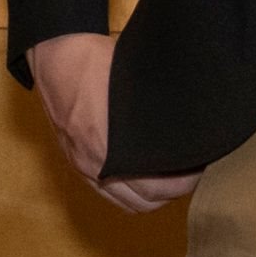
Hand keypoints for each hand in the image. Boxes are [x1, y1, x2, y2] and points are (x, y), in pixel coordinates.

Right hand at [29, 29, 197, 211]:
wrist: (55, 53)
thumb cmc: (96, 61)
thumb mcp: (135, 82)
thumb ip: (158, 111)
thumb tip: (190, 124)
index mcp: (110, 148)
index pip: (157, 188)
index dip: (185, 181)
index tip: (200, 164)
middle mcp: (95, 164)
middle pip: (145, 201)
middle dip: (173, 190)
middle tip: (191, 170)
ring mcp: (82, 164)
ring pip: (126, 202)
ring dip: (150, 196)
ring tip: (169, 176)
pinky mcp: (75, 159)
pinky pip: (106, 192)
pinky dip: (128, 192)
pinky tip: (141, 175)